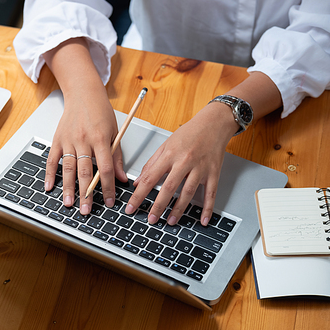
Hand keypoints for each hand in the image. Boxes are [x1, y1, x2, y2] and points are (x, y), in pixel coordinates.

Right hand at [44, 90, 126, 213]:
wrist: (83, 93)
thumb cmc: (100, 111)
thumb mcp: (115, 131)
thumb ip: (118, 156)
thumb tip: (122, 178)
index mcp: (101, 138)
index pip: (106, 168)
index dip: (108, 187)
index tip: (110, 201)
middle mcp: (84, 140)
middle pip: (85, 172)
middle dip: (86, 194)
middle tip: (87, 210)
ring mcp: (69, 140)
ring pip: (68, 168)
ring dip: (68, 188)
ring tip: (69, 204)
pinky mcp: (57, 139)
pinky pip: (52, 159)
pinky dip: (50, 174)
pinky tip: (49, 187)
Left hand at [125, 102, 238, 225]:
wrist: (213, 123)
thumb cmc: (188, 133)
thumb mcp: (165, 145)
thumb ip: (151, 164)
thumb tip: (138, 182)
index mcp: (169, 155)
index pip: (150, 178)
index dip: (139, 195)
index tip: (132, 207)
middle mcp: (184, 161)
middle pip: (169, 188)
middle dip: (158, 206)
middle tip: (151, 219)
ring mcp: (200, 168)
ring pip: (188, 192)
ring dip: (179, 209)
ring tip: (171, 221)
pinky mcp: (213, 172)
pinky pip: (210, 193)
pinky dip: (207, 208)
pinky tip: (203, 220)